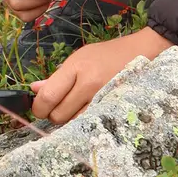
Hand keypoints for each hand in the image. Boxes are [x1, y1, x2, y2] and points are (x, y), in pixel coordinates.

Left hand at [30, 27, 173, 124]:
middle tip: (59, 108)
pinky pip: (91, 125)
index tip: (39, 109)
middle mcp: (89, 84)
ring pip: (74, 124)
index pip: (49, 96)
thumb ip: (56, 77)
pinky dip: (84, 124)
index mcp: (77, 67)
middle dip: (54, 115)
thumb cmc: (106, 54)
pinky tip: (87, 115)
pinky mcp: (115, 109)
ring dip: (70, 121)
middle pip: (59, 115)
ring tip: (76, 108)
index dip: (38, 108)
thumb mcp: (79, 58)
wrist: (143, 52)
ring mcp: (104, 98)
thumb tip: (34, 90)